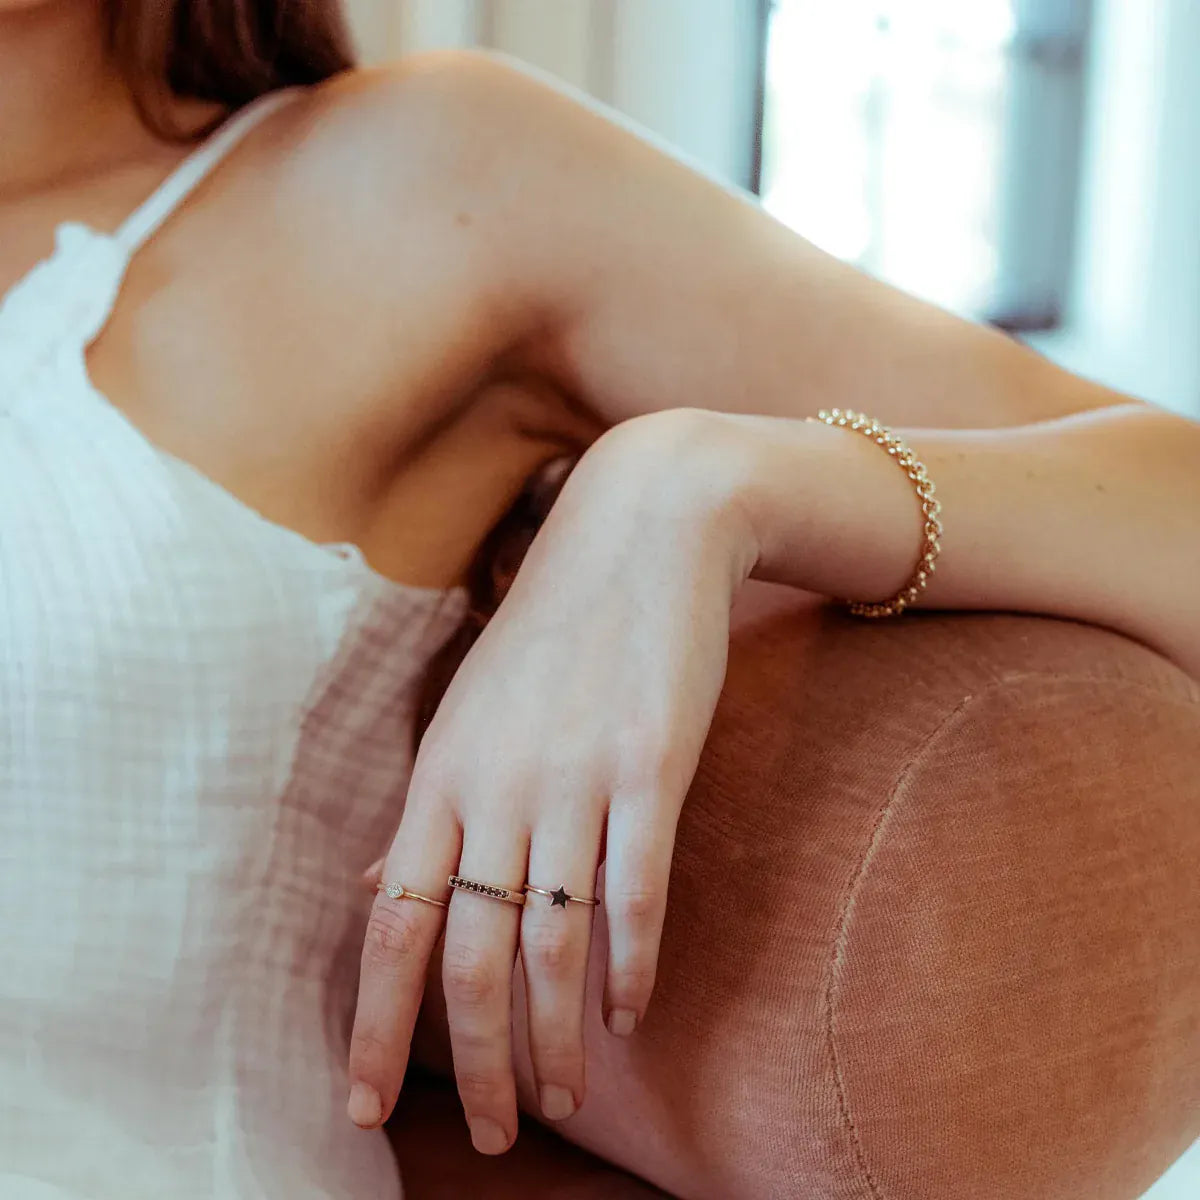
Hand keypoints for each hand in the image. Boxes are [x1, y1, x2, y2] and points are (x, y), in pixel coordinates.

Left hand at [346, 409, 756, 1151]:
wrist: (643, 531)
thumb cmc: (554, 629)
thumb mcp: (470, 710)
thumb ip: (430, 805)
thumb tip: (381, 885)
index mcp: (442, 774)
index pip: (393, 924)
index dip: (375, 1022)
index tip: (362, 1105)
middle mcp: (497, 786)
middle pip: (472, 957)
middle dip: (471, 1061)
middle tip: (489, 1134)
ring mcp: (576, 778)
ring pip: (551, 942)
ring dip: (552, 1038)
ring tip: (557, 1098)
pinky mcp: (652, 768)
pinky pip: (635, 892)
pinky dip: (630, 965)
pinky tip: (628, 1014)